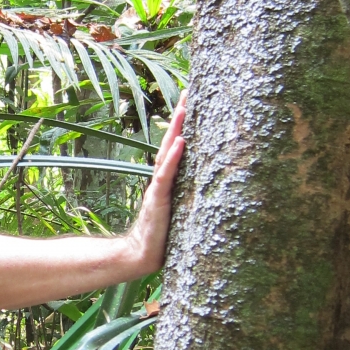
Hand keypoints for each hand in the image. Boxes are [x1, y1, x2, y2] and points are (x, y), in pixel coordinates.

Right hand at [122, 95, 186, 276]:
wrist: (141, 256)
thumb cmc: (162, 238)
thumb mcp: (179, 214)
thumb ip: (186, 199)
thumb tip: (208, 190)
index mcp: (167, 182)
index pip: (175, 149)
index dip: (182, 127)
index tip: (191, 104)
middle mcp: (162, 180)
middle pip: (170, 142)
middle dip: (179, 118)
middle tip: (188, 93)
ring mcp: (159, 188)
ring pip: (167, 153)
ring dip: (176, 130)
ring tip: (184, 108)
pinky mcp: (159, 200)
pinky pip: (166, 175)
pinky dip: (174, 157)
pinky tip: (181, 141)